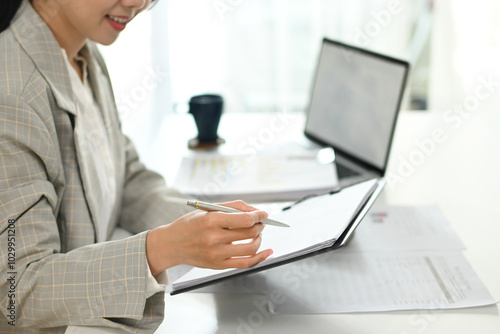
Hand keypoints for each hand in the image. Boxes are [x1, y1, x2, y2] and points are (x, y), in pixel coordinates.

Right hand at [146, 200, 272, 274]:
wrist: (171, 244)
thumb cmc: (190, 224)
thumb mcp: (207, 209)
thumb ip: (233, 206)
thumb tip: (254, 210)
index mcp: (211, 221)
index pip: (245, 219)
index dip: (259, 216)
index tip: (264, 214)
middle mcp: (213, 238)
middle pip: (250, 232)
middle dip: (260, 226)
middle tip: (260, 222)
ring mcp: (216, 254)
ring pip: (250, 248)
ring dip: (259, 239)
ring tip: (257, 234)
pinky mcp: (218, 265)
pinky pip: (245, 264)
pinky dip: (259, 258)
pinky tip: (266, 251)